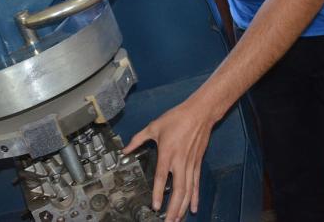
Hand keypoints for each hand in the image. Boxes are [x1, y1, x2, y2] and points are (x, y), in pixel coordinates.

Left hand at [124, 97, 214, 221]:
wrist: (199, 113)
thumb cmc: (176, 118)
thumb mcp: (153, 127)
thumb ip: (137, 139)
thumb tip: (124, 150)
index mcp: (167, 153)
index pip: (162, 177)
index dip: (159, 193)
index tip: (156, 206)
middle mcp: (179, 162)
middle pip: (178, 190)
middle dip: (173, 208)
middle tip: (168, 221)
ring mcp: (190, 164)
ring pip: (187, 190)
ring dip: (183, 207)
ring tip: (177, 219)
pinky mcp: (197, 164)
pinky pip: (195, 184)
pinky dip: (194, 197)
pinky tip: (193, 208)